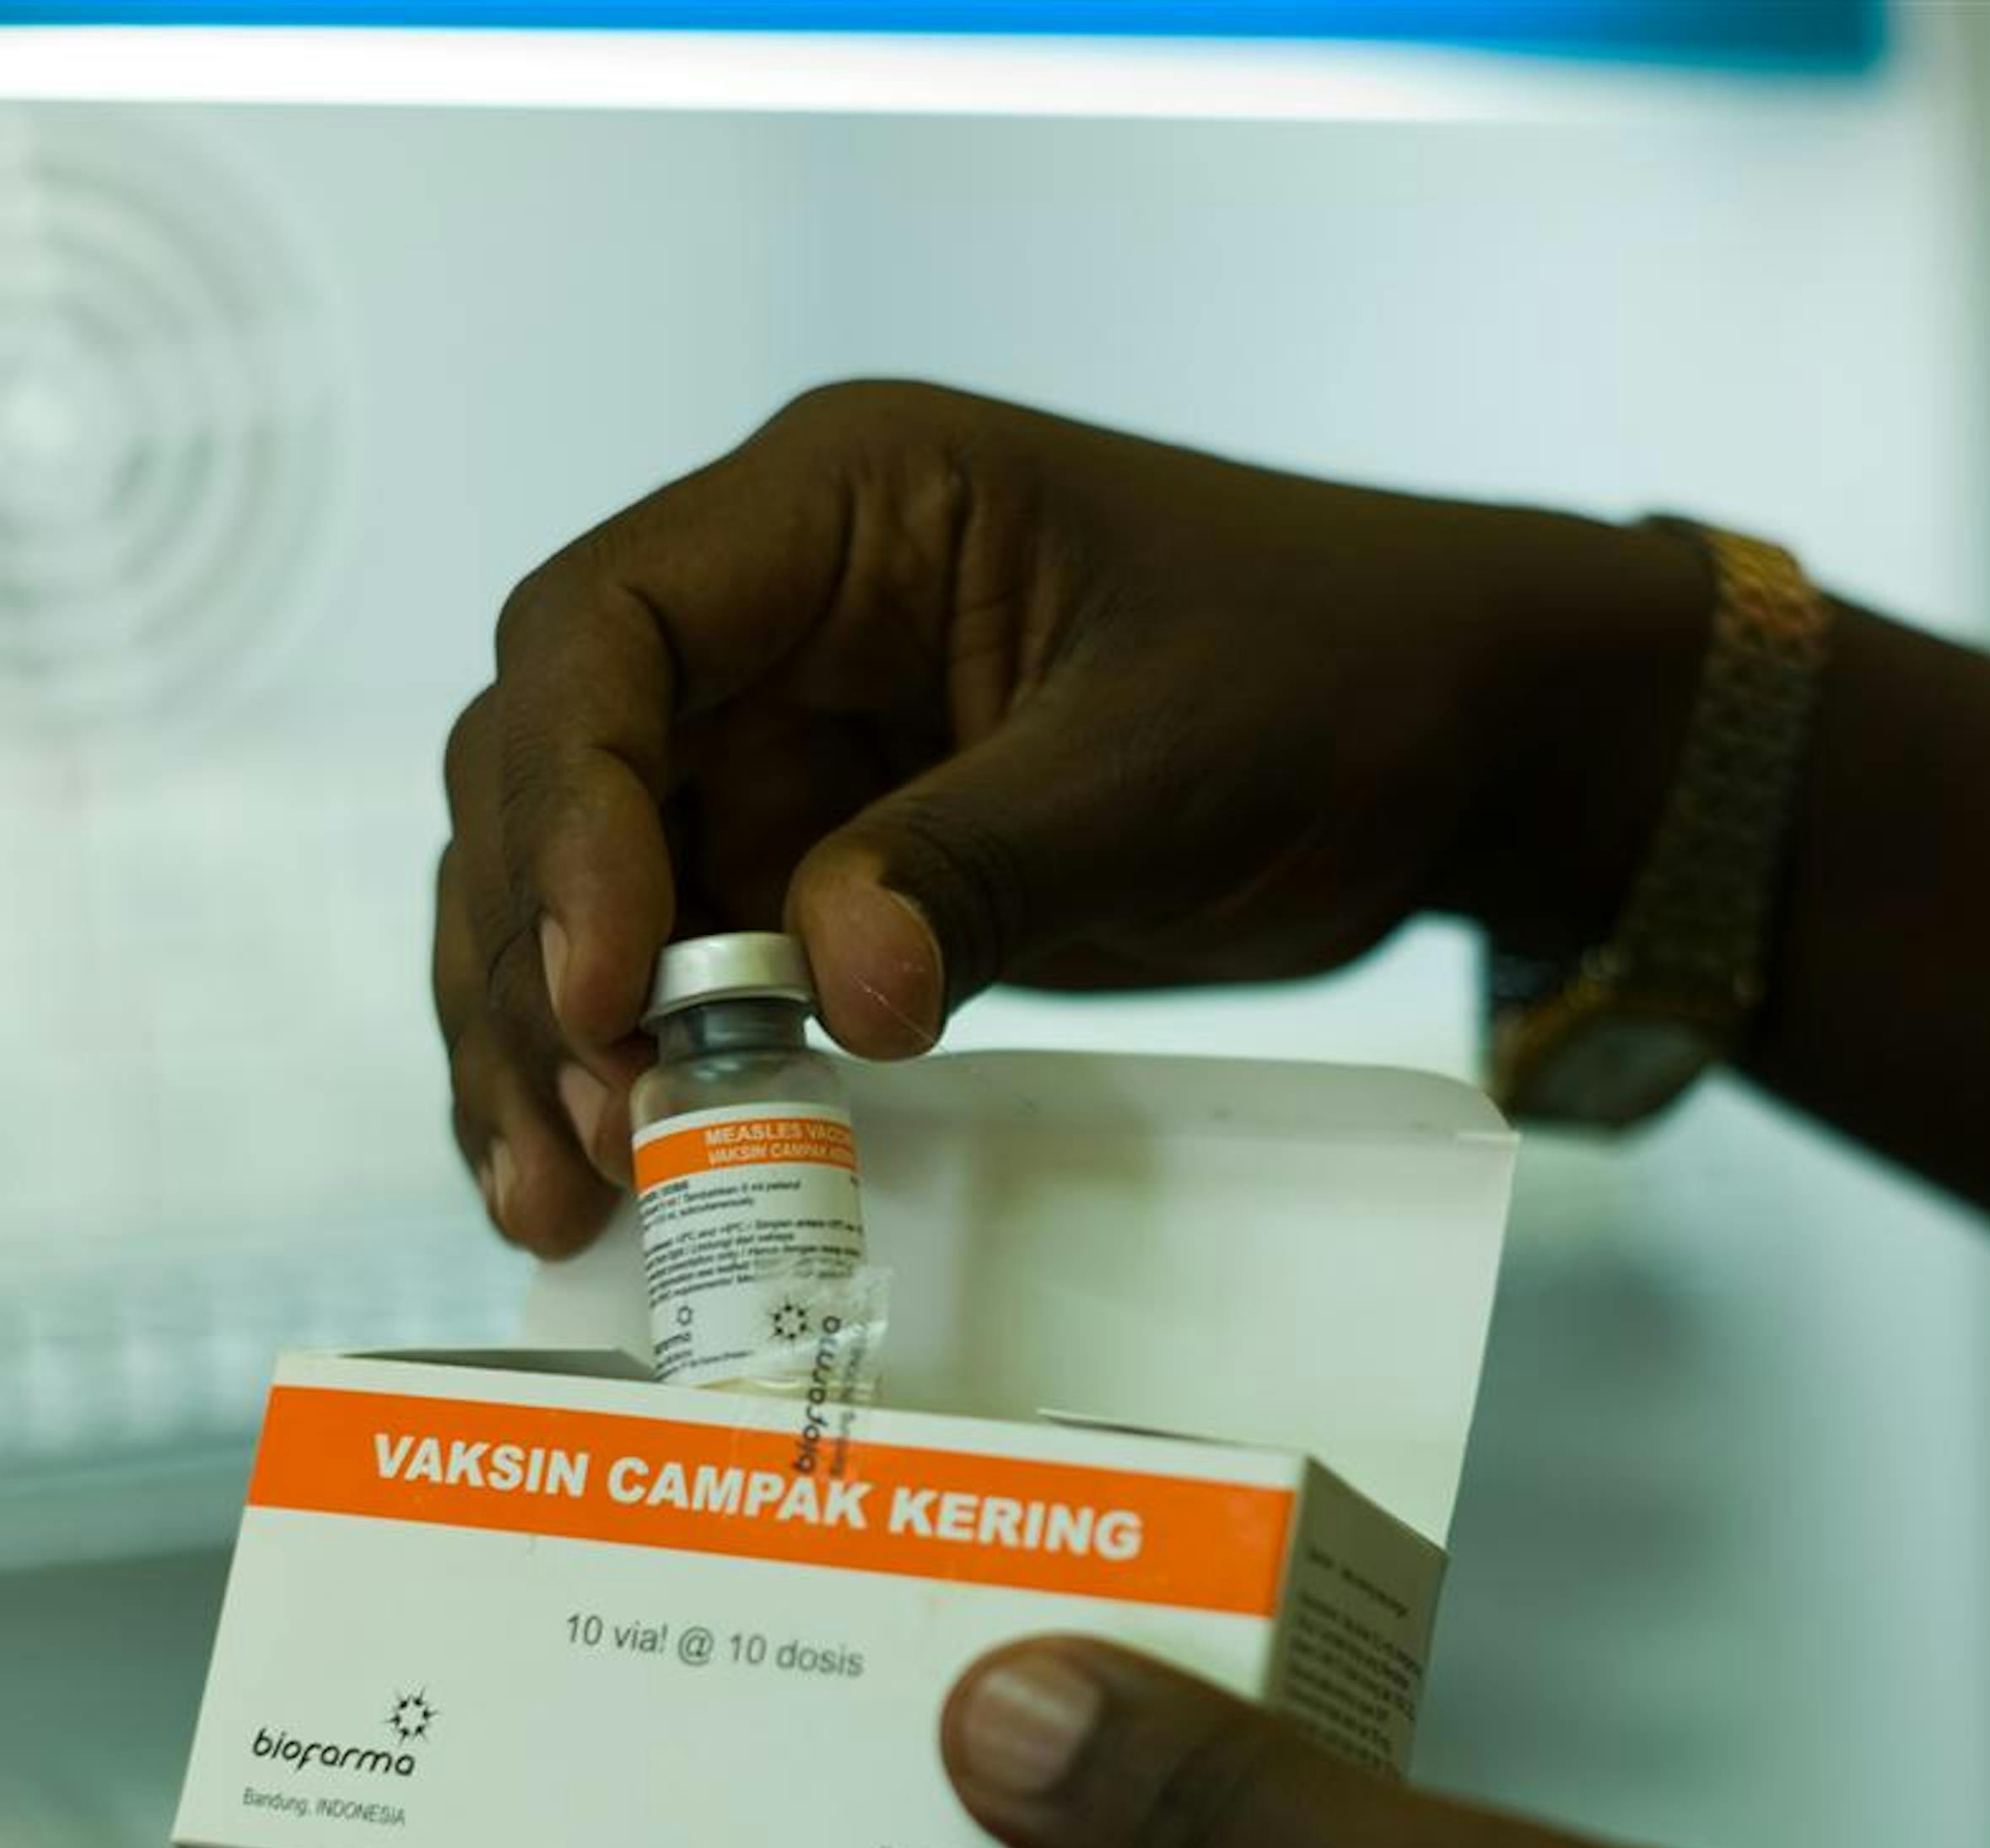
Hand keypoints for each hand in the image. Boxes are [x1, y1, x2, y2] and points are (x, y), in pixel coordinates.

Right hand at [431, 381, 1707, 1251]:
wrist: (1457, 735)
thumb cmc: (1335, 677)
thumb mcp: (1166, 765)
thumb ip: (985, 867)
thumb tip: (828, 1003)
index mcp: (839, 507)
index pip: (608, 633)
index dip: (566, 811)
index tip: (606, 989)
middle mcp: (774, 614)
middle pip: (549, 769)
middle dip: (532, 954)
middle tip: (578, 1135)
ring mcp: (787, 741)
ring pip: (583, 884)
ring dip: (547, 1036)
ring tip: (554, 1199)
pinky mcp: (824, 860)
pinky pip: (681, 964)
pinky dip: (638, 1070)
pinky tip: (608, 1185)